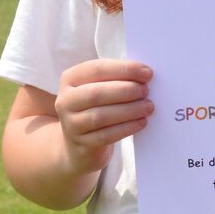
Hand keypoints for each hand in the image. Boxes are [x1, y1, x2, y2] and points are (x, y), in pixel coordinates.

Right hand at [55, 58, 153, 175]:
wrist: (80, 144)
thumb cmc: (96, 108)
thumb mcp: (100, 88)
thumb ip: (117, 79)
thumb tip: (144, 74)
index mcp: (70, 79)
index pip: (96, 69)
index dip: (123, 69)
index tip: (147, 73)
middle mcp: (65, 100)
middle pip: (96, 93)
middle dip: (125, 90)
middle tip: (146, 90)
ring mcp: (70, 124)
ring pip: (100, 116)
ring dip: (129, 110)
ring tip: (148, 106)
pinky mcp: (81, 144)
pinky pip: (106, 136)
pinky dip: (126, 128)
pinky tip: (141, 122)